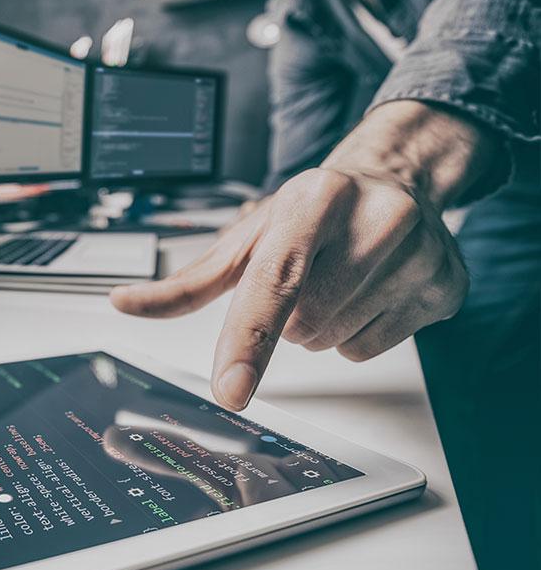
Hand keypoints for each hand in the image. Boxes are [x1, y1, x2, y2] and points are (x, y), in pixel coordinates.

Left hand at [110, 101, 503, 410]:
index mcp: (314, 199)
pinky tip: (367, 292)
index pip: (273, 282)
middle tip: (306, 276)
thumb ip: (187, 281)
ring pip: (333, 344)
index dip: (247, 339)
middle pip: (301, 326)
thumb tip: (122, 302)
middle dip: (289, 317)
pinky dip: (356, 334)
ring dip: (320, 327)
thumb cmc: (312, 212)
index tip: (231, 390)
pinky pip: (370, 351)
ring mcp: (418, 254)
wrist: (397, 179)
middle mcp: (374, 220)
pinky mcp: (446, 287)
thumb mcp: (248, 235)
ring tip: (337, 280)